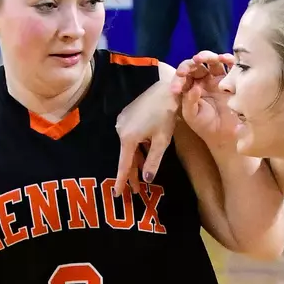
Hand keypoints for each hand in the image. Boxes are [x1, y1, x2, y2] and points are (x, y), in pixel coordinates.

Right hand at [114, 74, 184, 197]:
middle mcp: (121, 130)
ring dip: (135, 161)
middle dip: (131, 174)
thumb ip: (152, 161)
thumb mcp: (162, 141)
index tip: (117, 194)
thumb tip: (146, 180)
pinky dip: (136, 149)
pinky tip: (142, 156)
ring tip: (141, 178)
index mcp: (128, 138)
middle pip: (126, 157)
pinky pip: (130, 138)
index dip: (121, 180)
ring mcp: (123, 122)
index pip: (123, 165)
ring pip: (129, 148)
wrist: (165, 89)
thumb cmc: (166, 114)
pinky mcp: (127, 116)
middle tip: (136, 191)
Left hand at [176, 52, 239, 148]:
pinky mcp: (230, 80)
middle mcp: (202, 80)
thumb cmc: (205, 125)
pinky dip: (228, 59)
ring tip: (207, 58)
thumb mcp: (192, 116)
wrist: (223, 134)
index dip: (180, 76)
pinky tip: (225, 59)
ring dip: (209, 56)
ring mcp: (217, 79)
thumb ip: (189, 102)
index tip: (177, 87)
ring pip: (212, 62)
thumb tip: (195, 87)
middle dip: (193, 63)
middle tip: (193, 63)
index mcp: (189, 86)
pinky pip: (229, 66)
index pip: (183, 75)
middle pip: (197, 64)